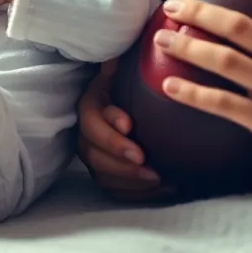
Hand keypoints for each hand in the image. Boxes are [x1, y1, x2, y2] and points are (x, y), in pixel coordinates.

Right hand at [76, 60, 172, 200]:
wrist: (137, 102)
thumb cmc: (131, 82)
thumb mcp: (125, 67)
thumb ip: (120, 63)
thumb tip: (114, 58)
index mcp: (90, 105)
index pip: (91, 121)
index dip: (108, 129)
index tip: (130, 127)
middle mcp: (86, 134)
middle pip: (94, 155)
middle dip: (121, 163)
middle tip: (148, 165)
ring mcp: (95, 156)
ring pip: (103, 176)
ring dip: (130, 181)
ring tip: (159, 180)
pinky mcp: (108, 174)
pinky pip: (117, 191)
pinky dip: (139, 194)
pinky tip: (165, 188)